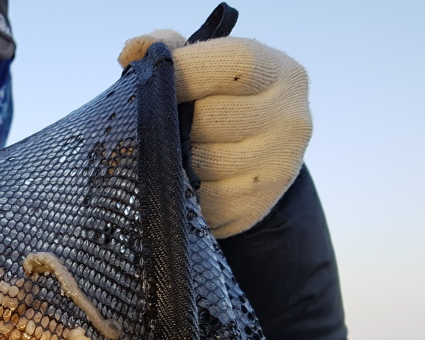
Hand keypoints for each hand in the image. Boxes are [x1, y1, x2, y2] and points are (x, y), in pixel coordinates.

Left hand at [119, 33, 310, 238]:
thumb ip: (172, 46)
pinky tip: (180, 181)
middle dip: (175, 122)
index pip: (234, 65)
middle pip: (212, 119)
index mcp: (281, 75)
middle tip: (157, 123)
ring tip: (169, 153)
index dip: (187, 70)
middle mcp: (290, 120)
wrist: (253, 156)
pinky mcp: (254, 207)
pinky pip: (200, 202)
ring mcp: (277, 168)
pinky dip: (182, 193)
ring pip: (202, 165)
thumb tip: (134, 52)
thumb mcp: (205, 66)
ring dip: (174, 161)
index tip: (154, 78)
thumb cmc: (220, 102)